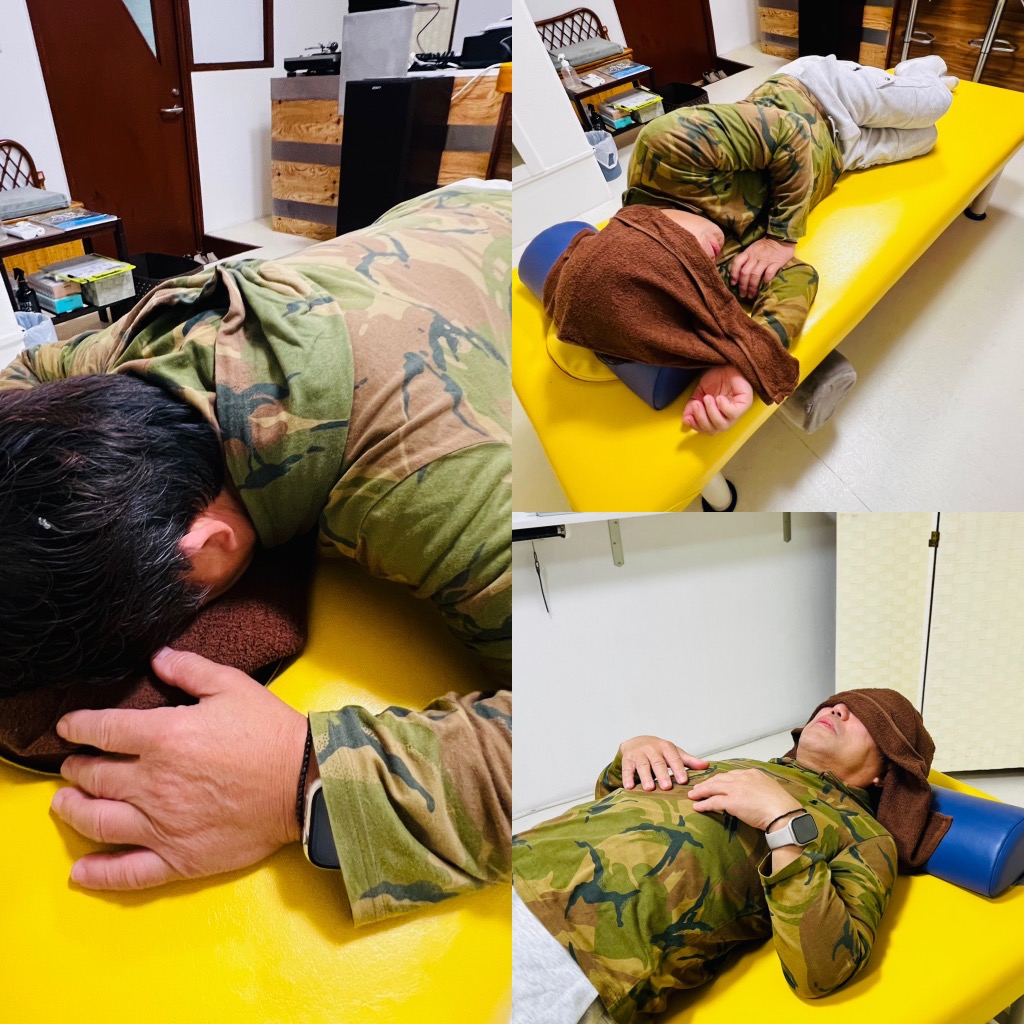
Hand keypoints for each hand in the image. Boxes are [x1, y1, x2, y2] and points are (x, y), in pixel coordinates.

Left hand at [50, 647, 308, 890]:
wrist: (305, 781)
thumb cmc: (270, 732)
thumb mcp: (233, 686)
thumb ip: (190, 670)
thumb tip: (157, 658)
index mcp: (164, 736)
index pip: (103, 730)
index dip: (78, 726)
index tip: (68, 727)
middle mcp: (153, 782)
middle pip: (94, 776)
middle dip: (76, 768)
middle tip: (73, 765)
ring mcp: (162, 824)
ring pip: (98, 821)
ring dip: (73, 810)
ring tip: (66, 804)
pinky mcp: (178, 858)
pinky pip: (127, 872)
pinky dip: (98, 873)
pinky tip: (80, 871)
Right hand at [620, 736, 709, 791]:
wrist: (636, 741)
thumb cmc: (659, 751)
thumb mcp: (674, 752)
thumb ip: (689, 760)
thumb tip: (707, 765)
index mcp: (666, 747)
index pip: (674, 758)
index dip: (678, 769)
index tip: (683, 780)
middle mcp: (652, 749)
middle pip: (658, 762)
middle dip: (662, 774)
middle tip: (667, 787)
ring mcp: (639, 754)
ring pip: (642, 765)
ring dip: (645, 777)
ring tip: (649, 788)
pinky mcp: (627, 759)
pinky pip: (627, 768)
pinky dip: (627, 777)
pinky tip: (629, 787)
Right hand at [682, 365, 752, 433]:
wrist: (727, 362)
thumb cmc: (717, 377)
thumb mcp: (700, 392)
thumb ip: (692, 406)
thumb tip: (686, 418)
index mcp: (717, 416)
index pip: (707, 430)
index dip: (696, 426)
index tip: (688, 418)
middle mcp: (727, 417)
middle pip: (714, 430)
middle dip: (702, 419)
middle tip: (696, 404)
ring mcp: (737, 412)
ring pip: (723, 425)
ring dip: (711, 413)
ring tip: (708, 398)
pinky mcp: (745, 403)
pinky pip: (733, 414)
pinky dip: (723, 407)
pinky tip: (719, 398)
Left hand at [687, 768, 800, 830]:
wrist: (784, 813)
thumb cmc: (781, 805)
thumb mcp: (770, 788)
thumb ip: (759, 787)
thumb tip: (755, 793)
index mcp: (753, 773)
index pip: (731, 774)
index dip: (721, 779)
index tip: (715, 782)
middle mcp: (742, 777)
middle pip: (719, 778)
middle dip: (707, 783)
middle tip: (697, 787)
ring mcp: (736, 789)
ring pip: (713, 787)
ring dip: (701, 791)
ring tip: (693, 795)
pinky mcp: (732, 802)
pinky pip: (713, 802)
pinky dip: (704, 803)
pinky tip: (697, 806)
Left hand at [729, 238, 795, 299]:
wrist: (782, 236)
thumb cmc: (766, 245)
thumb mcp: (753, 248)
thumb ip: (747, 258)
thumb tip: (739, 272)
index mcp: (748, 252)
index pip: (737, 263)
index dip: (733, 274)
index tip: (733, 283)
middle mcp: (755, 256)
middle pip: (745, 272)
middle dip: (742, 286)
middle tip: (742, 295)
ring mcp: (766, 259)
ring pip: (755, 275)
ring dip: (752, 287)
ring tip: (751, 295)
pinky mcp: (776, 262)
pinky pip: (769, 273)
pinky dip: (766, 280)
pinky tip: (764, 286)